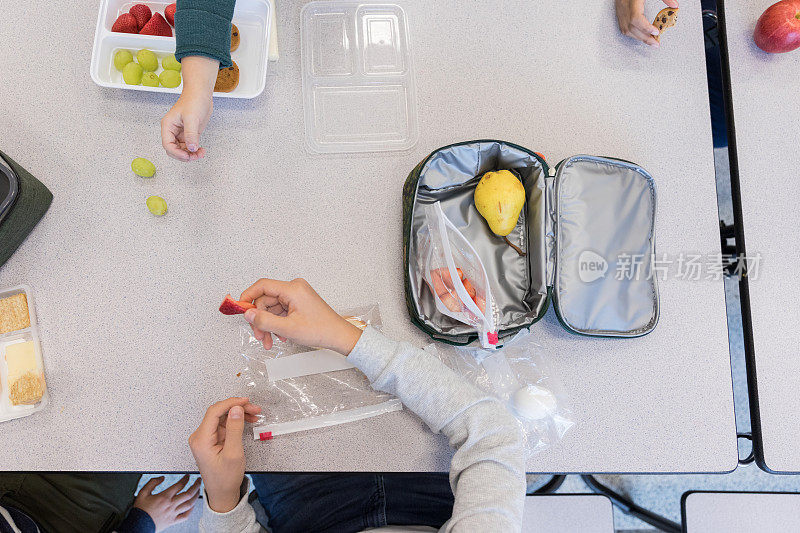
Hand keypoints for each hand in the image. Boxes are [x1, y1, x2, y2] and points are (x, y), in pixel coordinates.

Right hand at [133, 474, 200, 531]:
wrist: (137, 525)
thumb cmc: (140, 510)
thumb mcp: (142, 493)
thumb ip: (152, 483)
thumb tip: (162, 478)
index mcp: (164, 497)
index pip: (180, 485)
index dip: (186, 478)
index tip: (188, 476)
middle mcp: (171, 505)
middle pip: (189, 493)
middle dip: (196, 485)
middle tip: (198, 480)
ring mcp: (173, 513)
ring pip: (190, 504)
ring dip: (196, 496)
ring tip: (198, 490)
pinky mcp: (173, 521)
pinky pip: (186, 516)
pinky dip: (191, 510)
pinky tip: (193, 505)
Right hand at [160, 56, 218, 160]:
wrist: (201, 93)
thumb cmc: (193, 100)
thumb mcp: (191, 118)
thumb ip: (191, 135)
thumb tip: (191, 148)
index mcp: (168, 126)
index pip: (167, 144)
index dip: (176, 153)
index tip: (187, 156)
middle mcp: (173, 131)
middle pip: (174, 150)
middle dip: (184, 156)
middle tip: (195, 156)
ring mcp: (181, 133)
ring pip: (182, 150)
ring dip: (191, 155)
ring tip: (201, 153)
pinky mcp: (189, 134)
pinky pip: (189, 147)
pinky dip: (195, 151)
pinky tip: (201, 150)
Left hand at [188, 397, 261, 513]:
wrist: (222, 494)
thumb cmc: (225, 478)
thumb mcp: (233, 453)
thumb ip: (234, 429)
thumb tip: (236, 409)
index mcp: (201, 439)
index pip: (214, 412)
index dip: (231, 403)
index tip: (245, 402)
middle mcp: (200, 437)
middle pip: (218, 413)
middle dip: (237, 408)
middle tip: (254, 409)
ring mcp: (205, 438)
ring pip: (222, 418)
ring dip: (238, 414)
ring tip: (254, 414)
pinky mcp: (211, 440)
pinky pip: (223, 425)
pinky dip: (235, 422)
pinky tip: (247, 421)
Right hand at [240, 278, 363, 353]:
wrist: (338, 336)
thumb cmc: (320, 330)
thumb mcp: (288, 328)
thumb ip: (265, 320)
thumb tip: (247, 313)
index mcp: (293, 289)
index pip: (262, 285)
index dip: (248, 297)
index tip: (239, 309)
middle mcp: (294, 288)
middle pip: (265, 300)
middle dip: (260, 319)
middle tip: (259, 336)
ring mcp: (296, 295)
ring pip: (272, 308)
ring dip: (268, 325)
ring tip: (270, 341)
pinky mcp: (298, 303)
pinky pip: (280, 311)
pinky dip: (277, 323)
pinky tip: (280, 336)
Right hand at [615, 0, 678, 46]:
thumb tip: (674, 6)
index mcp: (633, 1)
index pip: (636, 18)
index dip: (646, 27)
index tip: (656, 32)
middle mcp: (625, 8)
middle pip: (632, 28)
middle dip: (645, 38)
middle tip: (655, 43)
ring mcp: (620, 12)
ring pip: (627, 30)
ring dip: (639, 37)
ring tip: (650, 41)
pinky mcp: (619, 14)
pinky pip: (624, 29)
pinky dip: (633, 34)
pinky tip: (640, 35)